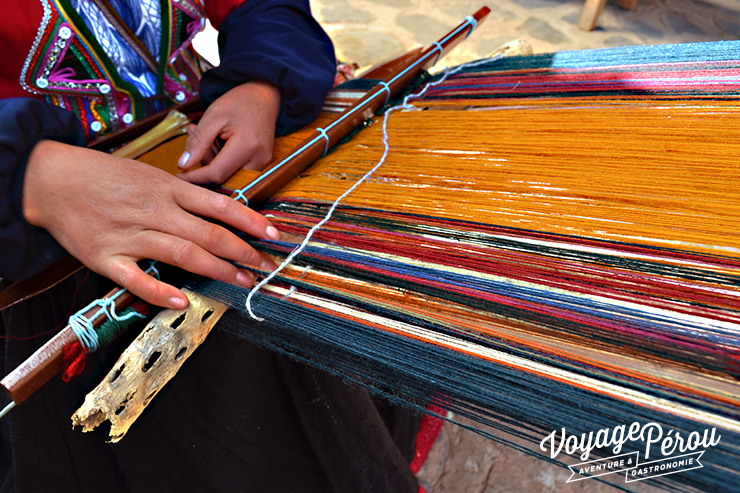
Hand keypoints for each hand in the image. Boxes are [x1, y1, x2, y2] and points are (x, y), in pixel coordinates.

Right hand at [23, 140, 278, 308]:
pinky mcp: (106, 258)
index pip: (220, 205)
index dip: (250, 221)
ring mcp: (131, 236)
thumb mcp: (149, 174)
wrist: (50, 179)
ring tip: (241, 282)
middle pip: (209, 234)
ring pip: (183, 254)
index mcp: (167, 189)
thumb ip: (181, 194)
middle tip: (265, 266)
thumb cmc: (104, 176)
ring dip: (217, 271)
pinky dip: (160, 291)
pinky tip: (182, 301)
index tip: (273, 235)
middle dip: (243, 252)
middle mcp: (155, 212)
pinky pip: (137, 279)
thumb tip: (218, 209)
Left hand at [177, 80, 279, 183]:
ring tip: (206, 136)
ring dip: (213, 161)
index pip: (217, 174)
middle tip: (193, 137)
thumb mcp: (213, 116)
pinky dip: (223, 160)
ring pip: (229, 175)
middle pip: (223, 177)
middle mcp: (259, 160)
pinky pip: (237, 170)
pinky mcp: (262, 163)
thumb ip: (198, 142)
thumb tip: (183, 165)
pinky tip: (217, 142)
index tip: (179, 175)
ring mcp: (262, 163)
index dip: (195, 178)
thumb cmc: (239, 102)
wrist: (264, 97)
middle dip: (204, 164)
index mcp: (247, 147)